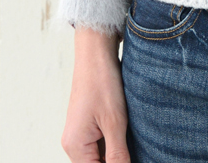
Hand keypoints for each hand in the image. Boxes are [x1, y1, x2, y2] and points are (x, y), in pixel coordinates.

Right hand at [61, 26, 130, 161]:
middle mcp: (72, 144)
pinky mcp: (86, 128)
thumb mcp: (115, 123)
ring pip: (99, 159)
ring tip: (130, 140)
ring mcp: (79, 136)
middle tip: (135, 150)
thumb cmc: (103, 84)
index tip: (131, 156)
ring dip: (116, 157)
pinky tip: (127, 138)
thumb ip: (118, 156)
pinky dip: (114, 147)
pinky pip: (100, 148)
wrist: (95, 55)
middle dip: (117, 162)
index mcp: (75, 146)